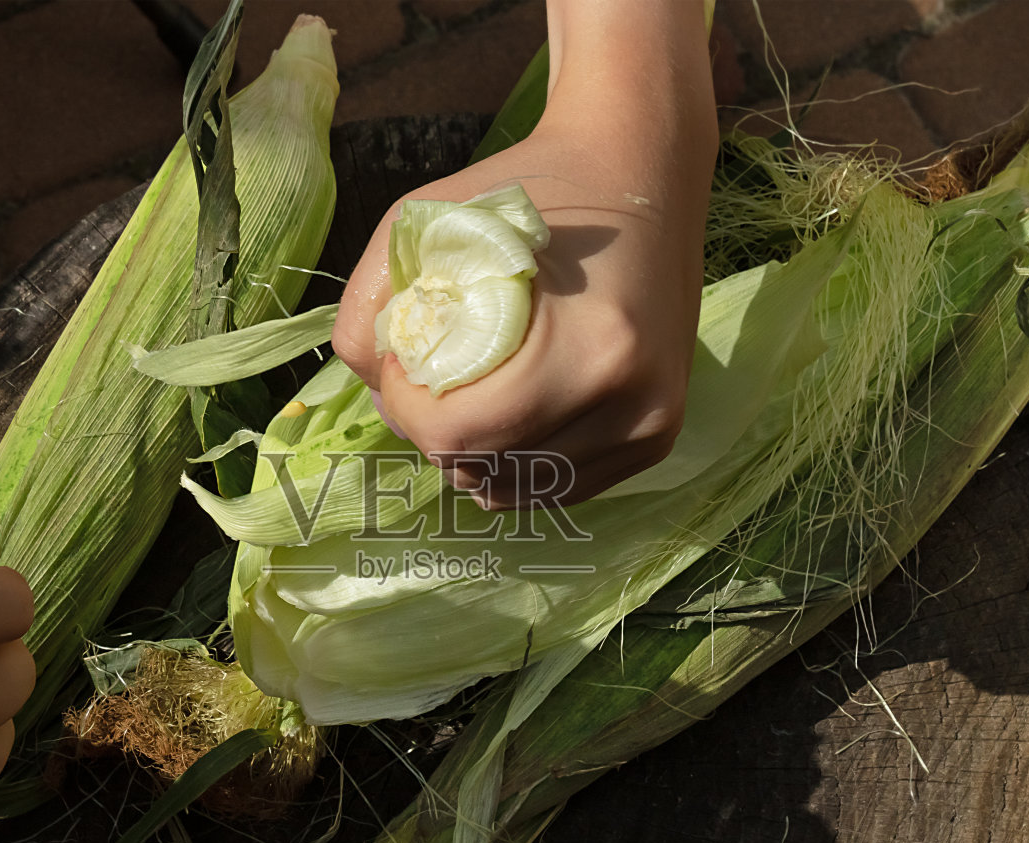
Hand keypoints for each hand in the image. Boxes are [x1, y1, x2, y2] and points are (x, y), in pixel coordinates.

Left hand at [332, 0, 715, 508]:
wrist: (643, 167)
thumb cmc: (532, 187)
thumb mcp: (428, 221)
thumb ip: (370, 312)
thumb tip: (377, 396)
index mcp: (590, 346)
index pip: (460, 432)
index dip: (407, 406)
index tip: (403, 360)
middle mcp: (632, 402)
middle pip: (485, 467)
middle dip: (434, 431)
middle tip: (427, 377)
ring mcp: (651, 428)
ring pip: (517, 489)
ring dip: (472, 455)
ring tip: (468, 394)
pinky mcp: (658, 439)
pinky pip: (557, 487)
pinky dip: (514, 462)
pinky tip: (508, 414)